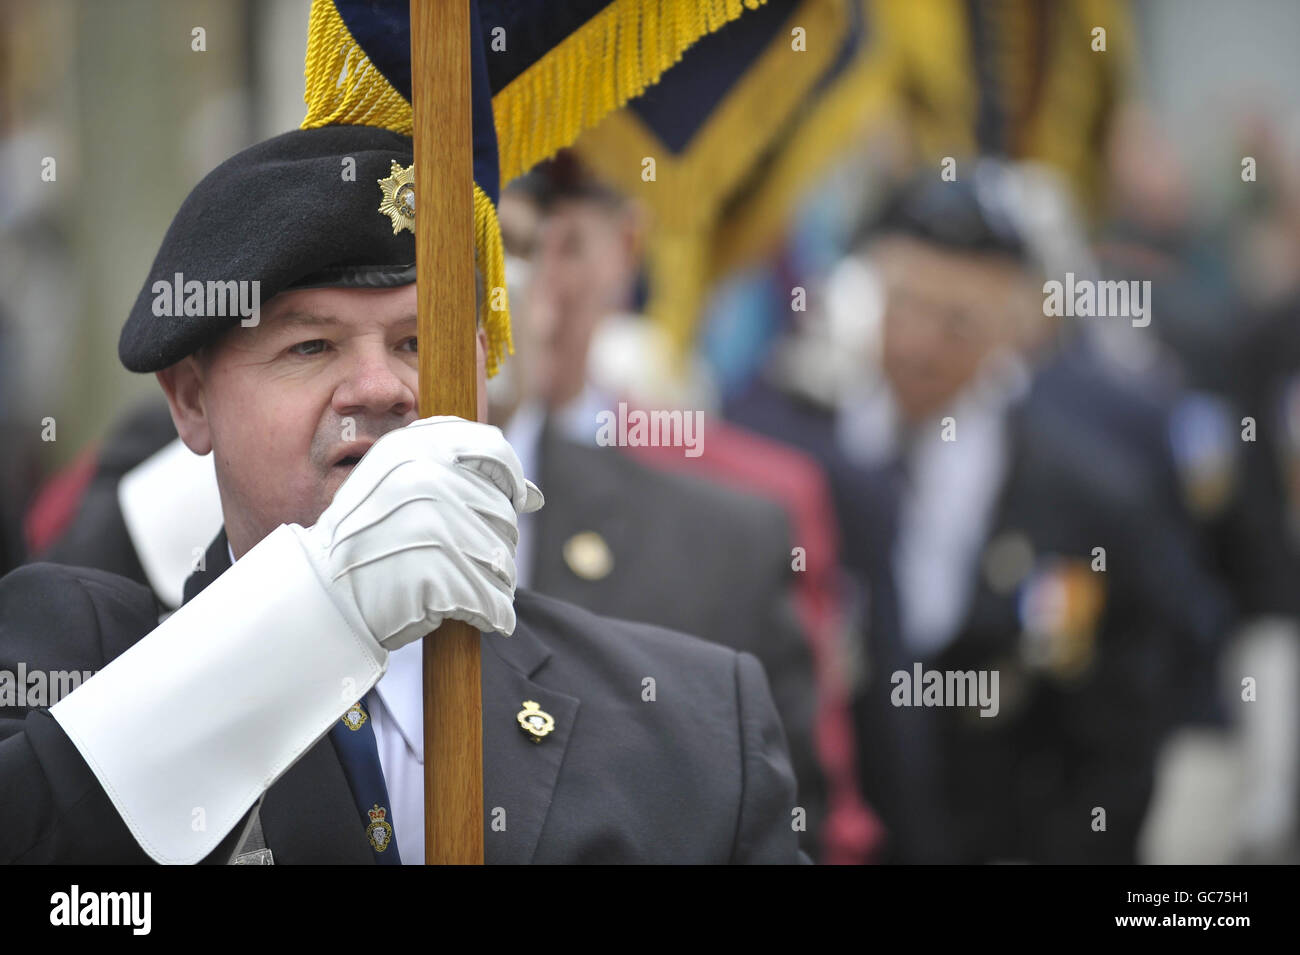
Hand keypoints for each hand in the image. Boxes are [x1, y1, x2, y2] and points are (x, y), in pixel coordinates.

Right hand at [292, 416, 542, 650]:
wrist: (322, 596)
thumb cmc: (367, 540)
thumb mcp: (396, 481)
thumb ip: (459, 474)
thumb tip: (533, 496)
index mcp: (413, 449)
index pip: (493, 450)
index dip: (511, 478)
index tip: (515, 498)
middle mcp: (427, 482)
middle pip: (502, 513)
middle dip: (490, 541)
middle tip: (452, 558)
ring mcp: (437, 530)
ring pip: (503, 559)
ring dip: (490, 579)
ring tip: (453, 585)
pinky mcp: (445, 580)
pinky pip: (495, 601)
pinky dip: (491, 614)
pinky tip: (468, 614)